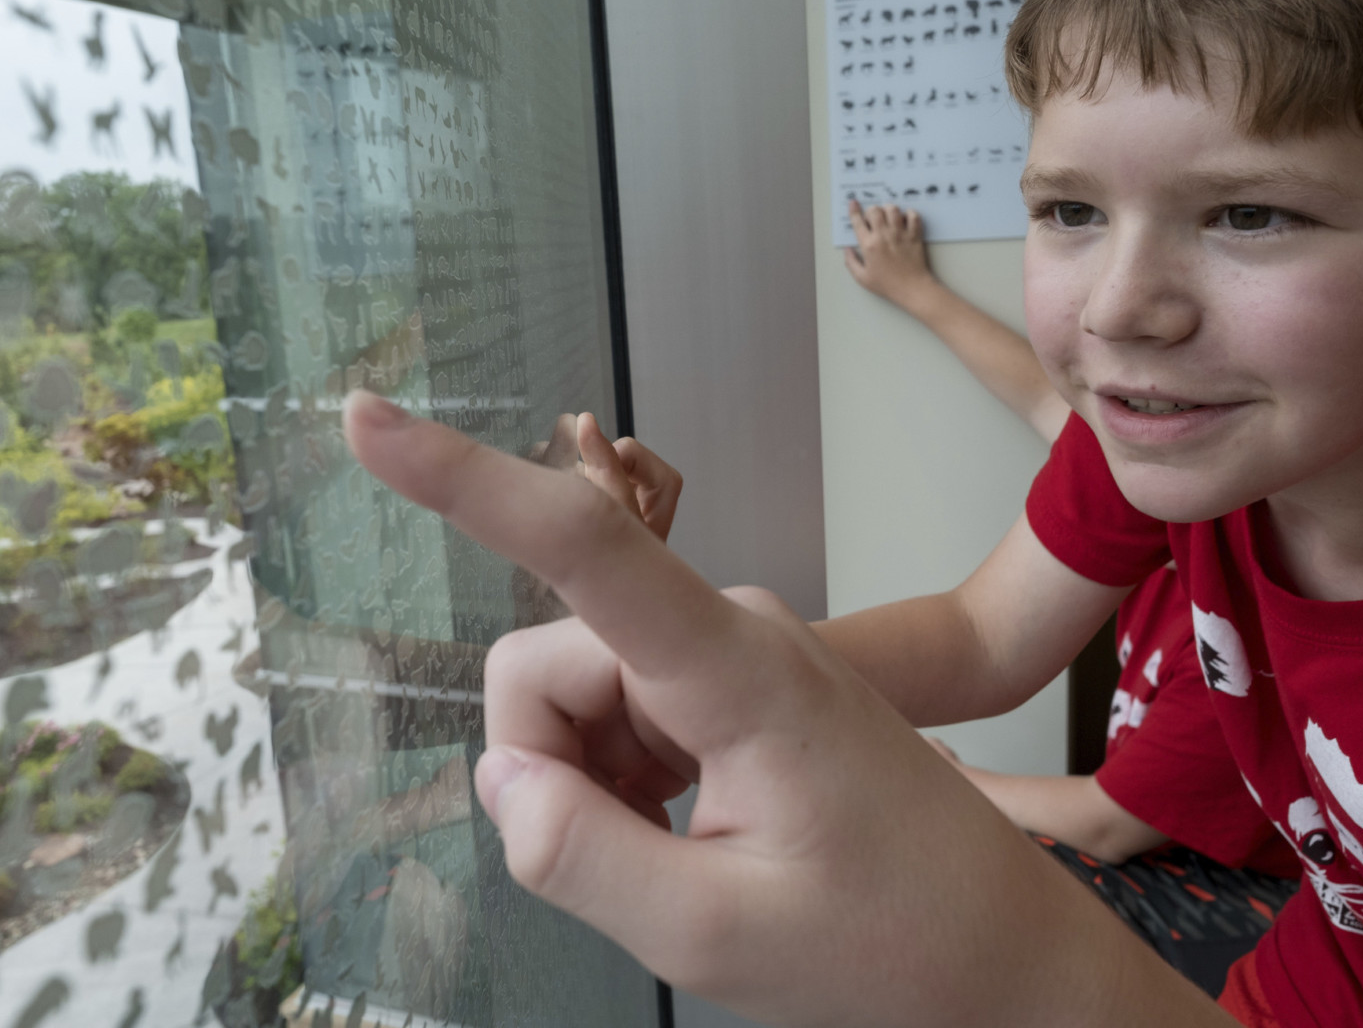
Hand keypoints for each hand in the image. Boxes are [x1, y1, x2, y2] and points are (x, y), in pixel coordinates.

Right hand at [342, 392, 1221, 1027]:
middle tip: (641, 860)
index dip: (462, 480)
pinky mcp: (723, 678)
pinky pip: (612, 714)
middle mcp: (725, 628)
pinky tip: (689, 830)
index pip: (583, 549)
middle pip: (545, 667)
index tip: (365, 418)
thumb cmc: (887, 939)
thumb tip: (502, 775)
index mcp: (737, 670)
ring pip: (570, 696)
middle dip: (552, 772)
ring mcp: (726, 648)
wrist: (997, 945)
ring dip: (590, 786)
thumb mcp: (717, 935)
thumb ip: (581, 856)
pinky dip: (618, 782)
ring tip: (685, 851)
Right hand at [843, 200, 935, 311]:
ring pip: (893, 209)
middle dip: (872, 210)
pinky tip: (906, 220)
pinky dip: (909, 214)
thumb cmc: (887, 285)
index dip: (854, 210)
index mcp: (869, 246)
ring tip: (890, 217)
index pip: (858, 221)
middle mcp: (883, 236)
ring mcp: (900, 234)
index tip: (853, 203)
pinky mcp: (914, 235)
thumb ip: (851, 262)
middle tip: (874, 218)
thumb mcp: (863, 278)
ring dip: (889, 209)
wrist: (911, 288)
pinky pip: (913, 216)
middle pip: (875, 210)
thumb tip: (848, 249)